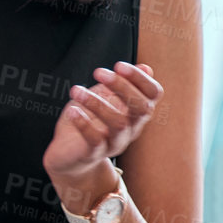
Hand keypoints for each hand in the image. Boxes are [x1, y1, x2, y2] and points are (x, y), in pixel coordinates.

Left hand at [42, 61, 163, 193]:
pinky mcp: (94, 154)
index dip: (140, 78)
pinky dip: (84, 123)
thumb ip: (122, 84)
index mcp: (136, 113)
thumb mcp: (104, 98)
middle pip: (142, 108)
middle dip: (123, 87)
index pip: (153, 94)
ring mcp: (114, 143)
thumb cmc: (88, 122)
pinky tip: (72, 110)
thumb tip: (146, 67)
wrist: (69, 156)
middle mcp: (131, 129)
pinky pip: (96, 140)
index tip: (118, 65)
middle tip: (98, 72)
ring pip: (119, 123)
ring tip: (76, 90)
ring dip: (98, 103)